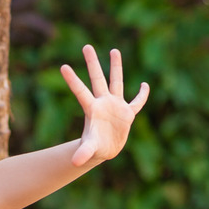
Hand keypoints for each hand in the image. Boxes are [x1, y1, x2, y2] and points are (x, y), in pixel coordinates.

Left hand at [61, 46, 148, 166]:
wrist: (104, 150)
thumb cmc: (94, 148)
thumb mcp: (90, 149)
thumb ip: (83, 152)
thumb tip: (75, 162)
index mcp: (92, 109)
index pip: (81, 91)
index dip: (72, 80)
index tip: (63, 66)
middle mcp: (103, 103)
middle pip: (97, 79)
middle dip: (92, 63)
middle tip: (86, 46)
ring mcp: (115, 106)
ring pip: (116, 82)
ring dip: (116, 67)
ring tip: (114, 50)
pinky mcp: (127, 113)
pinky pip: (137, 102)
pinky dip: (142, 95)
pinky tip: (145, 85)